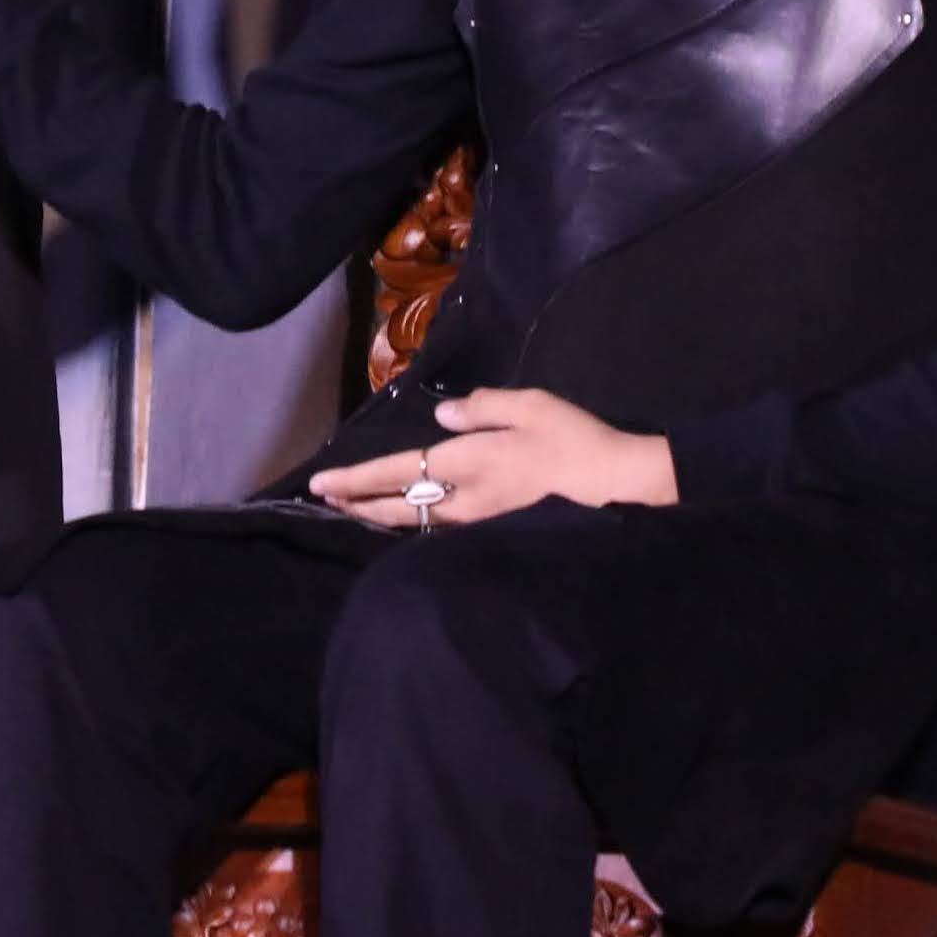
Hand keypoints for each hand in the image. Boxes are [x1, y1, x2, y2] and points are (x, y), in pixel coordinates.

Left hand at [305, 388, 676, 529]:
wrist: (617, 489)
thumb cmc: (574, 441)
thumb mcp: (530, 406)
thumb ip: (483, 408)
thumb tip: (445, 418)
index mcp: (466, 462)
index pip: (395, 472)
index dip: (355, 480)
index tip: (319, 487)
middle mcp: (464, 498)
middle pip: (398, 508)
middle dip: (359, 505)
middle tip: (327, 502)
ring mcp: (480, 521)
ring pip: (419, 521)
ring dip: (384, 515)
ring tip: (359, 508)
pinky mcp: (497, 530)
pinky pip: (443, 528)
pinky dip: (418, 521)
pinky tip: (416, 516)